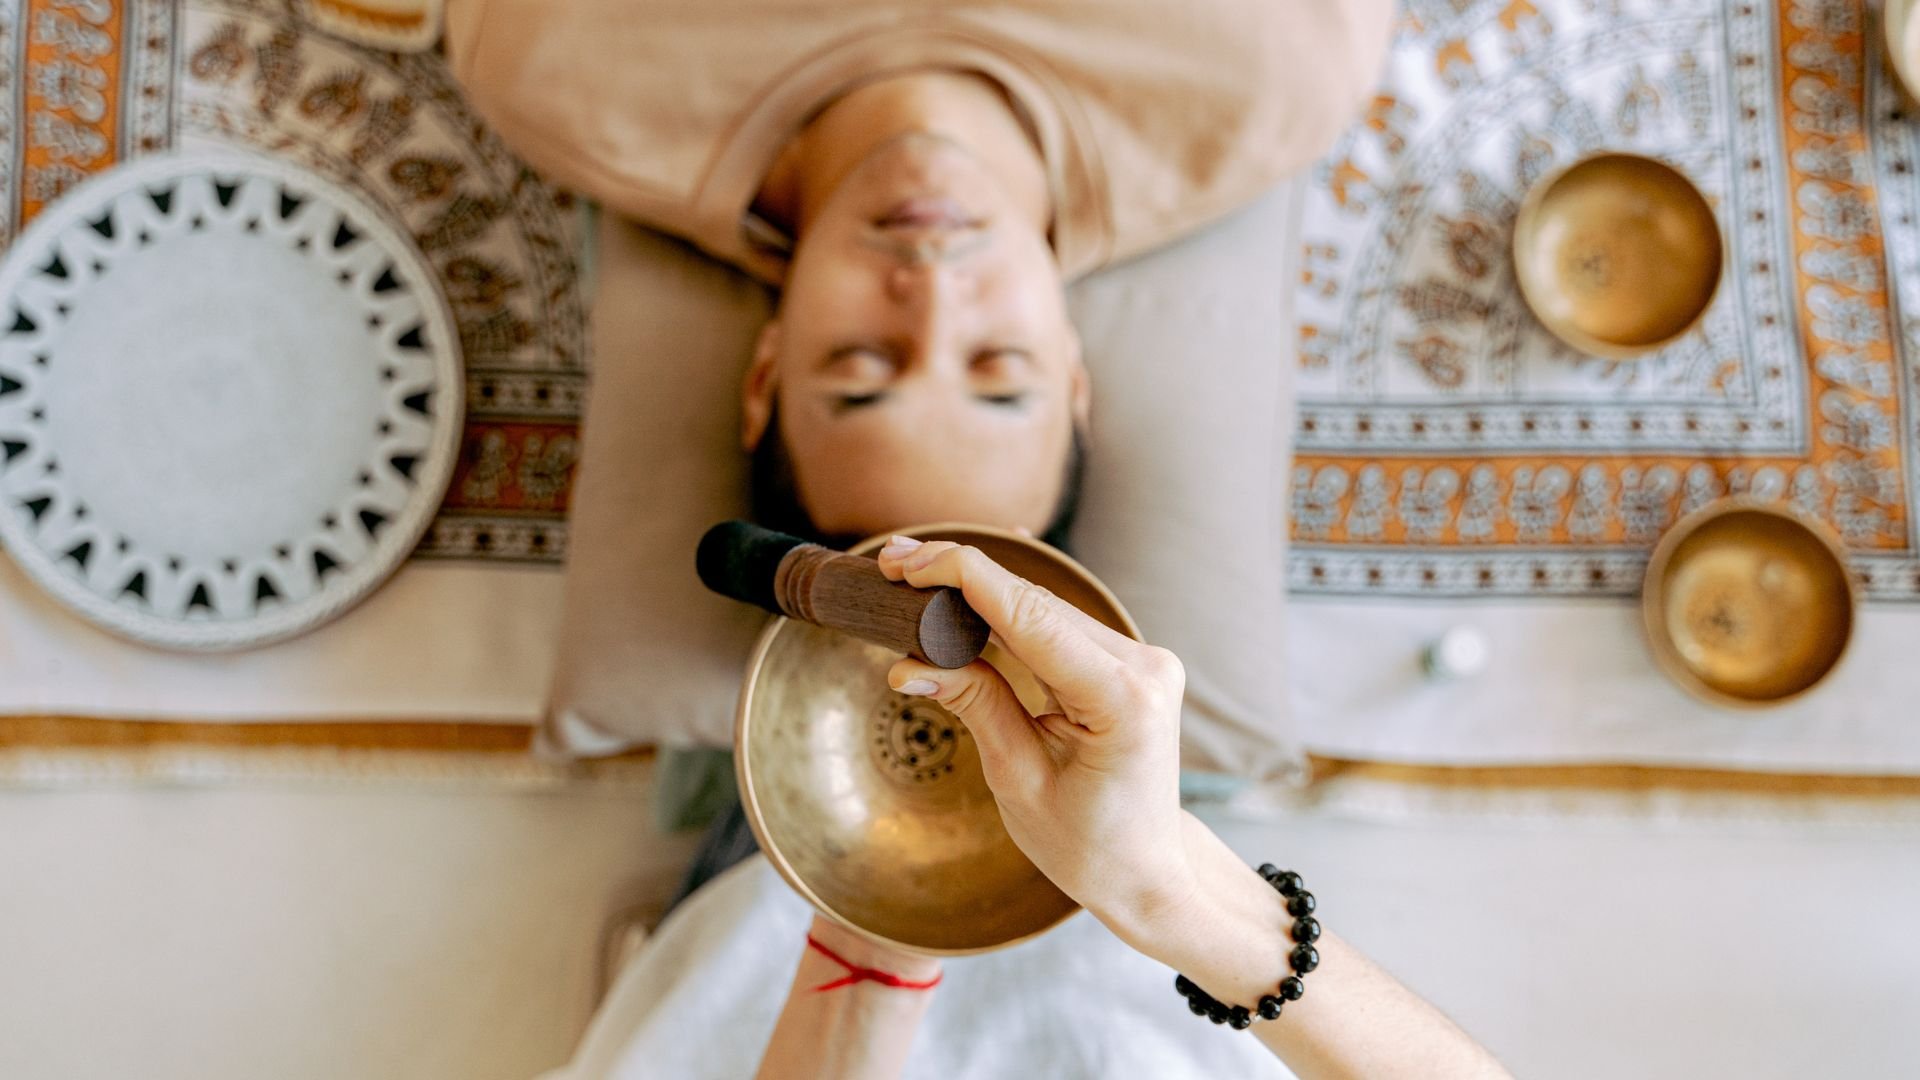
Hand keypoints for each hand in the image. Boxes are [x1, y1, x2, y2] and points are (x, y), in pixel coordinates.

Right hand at [875, 537, 1195, 932]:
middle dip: (962, 579)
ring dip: (980, 592)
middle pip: (1036, 604)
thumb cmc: (1089, 844)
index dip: (966, 579)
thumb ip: (975, 706)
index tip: (910, 562)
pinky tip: (961, 597)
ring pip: (1045, 609)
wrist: (1147, 869)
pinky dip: (1007, 614)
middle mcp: (1143, 667)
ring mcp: (1142, 661)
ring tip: (914, 576)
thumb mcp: (1018, 780)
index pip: (1031, 618)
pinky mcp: (1129, 664)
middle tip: (893, 563)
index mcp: (1122, 700)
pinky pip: (1059, 627)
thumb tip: (910, 664)